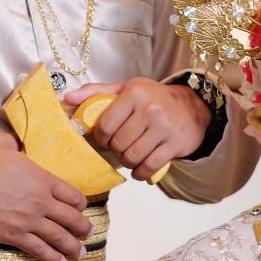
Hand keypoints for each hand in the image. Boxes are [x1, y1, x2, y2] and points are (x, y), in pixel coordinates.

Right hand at [0, 131, 89, 260]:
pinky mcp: (14, 236)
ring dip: (72, 246)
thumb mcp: (1, 142)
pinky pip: (39, 249)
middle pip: (71, 218)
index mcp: (43, 179)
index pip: (72, 194)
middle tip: (86, 233)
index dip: (80, 203)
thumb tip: (18, 144)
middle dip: (82, 227)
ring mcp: (29, 221)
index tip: (81, 208)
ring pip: (59, 236)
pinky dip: (51, 257)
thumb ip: (15, 143)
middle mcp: (42, 202)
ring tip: (79, 253)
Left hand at [67, 78, 212, 180]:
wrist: (193, 107)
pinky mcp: (174, 144)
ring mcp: (163, 128)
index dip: (99, 138)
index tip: (103, 139)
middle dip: (115, 150)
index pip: (105, 124)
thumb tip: (67, 97)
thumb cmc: (153, 98)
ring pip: (132, 157)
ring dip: (127, 162)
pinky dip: (140, 172)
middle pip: (118, 144)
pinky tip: (139, 168)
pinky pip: (149, 166)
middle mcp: (149, 109)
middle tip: (120, 147)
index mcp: (134, 94)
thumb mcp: (127, 88)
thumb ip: (96, 92)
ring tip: (130, 155)